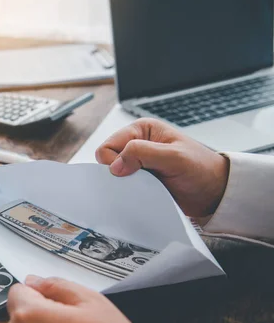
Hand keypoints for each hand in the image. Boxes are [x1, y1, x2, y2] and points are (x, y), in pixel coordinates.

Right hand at [95, 118, 228, 216]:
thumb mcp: (174, 157)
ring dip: (127, 184)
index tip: (133, 171)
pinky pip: (123, 187)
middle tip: (143, 178)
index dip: (115, 161)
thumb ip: (143, 153)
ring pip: (114, 176)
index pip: (108, 146)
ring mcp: (138, 162)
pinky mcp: (141, 179)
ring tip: (148, 185)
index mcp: (141, 130)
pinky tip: (146, 192)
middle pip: (107, 161)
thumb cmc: (202, 169)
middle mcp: (137, 144)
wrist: (215, 193)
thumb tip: (114, 165)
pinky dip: (131, 192)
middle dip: (120, 173)